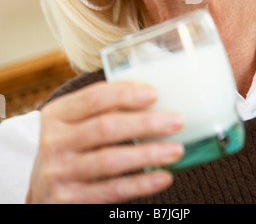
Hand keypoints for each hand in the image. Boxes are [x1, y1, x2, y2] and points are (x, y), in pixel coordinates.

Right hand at [26, 81, 183, 203]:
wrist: (41, 188)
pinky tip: (164, 176)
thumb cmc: (70, 145)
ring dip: (148, 154)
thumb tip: (153, 97)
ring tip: (176, 149)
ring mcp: (60, 172)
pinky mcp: (70, 199)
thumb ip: (102, 108)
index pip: (94, 98)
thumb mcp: (73, 121)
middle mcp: (54, 141)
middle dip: (145, 123)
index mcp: (57, 114)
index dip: (125, 94)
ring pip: (110, 160)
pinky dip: (141, 183)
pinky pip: (112, 191)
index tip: (155, 94)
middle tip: (177, 121)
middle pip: (105, 127)